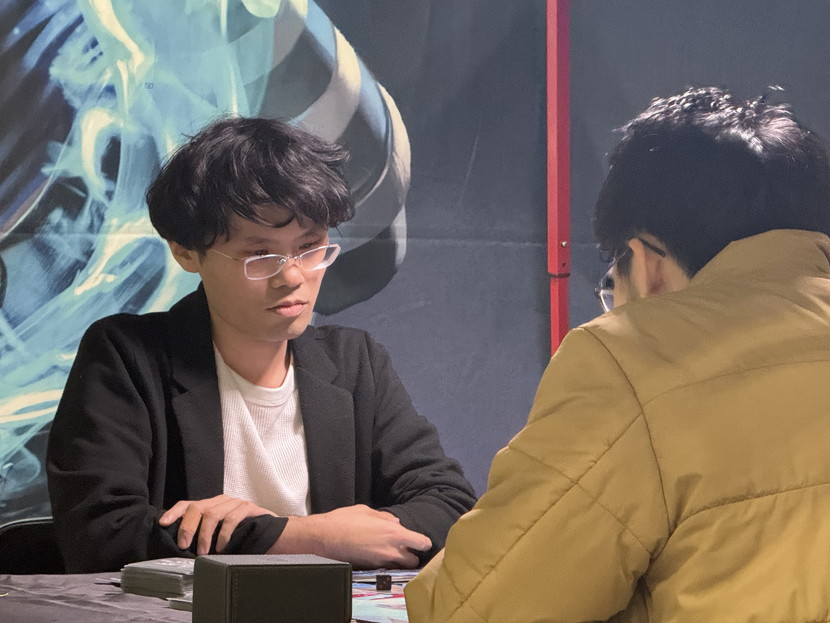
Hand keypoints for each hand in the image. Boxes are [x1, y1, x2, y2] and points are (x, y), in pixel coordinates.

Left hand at [159, 495, 275, 555]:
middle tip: (184, 546)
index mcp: (212, 505)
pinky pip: (232, 518)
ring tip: (203, 552)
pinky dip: (224, 535)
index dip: (174, 513)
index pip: (188, 504)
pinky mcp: (249, 508)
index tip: (163, 524)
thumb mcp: (220, 535)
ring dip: (205, 536)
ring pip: (212, 513)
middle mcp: (222, 501)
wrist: (275, 534)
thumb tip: (182, 546)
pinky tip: (222, 547)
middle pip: (197, 507)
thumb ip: (205, 534)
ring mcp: (236, 503)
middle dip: (187, 527)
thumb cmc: (245, 536)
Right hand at [269, 504, 430, 568]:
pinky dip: (384, 563)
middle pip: (413, 561)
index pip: (422, 543)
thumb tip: (395, 522)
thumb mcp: (367, 511)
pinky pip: (384, 568)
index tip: (420, 541)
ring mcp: (380, 562)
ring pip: (399, 566)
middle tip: (405, 548)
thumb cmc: (345, 520)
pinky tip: (376, 554)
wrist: (324, 538)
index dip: (423, 542)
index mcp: (395, 534)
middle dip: (411, 556)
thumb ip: (385, 518)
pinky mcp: (370, 568)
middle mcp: (391, 551)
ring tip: (391, 552)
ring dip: (399, 561)